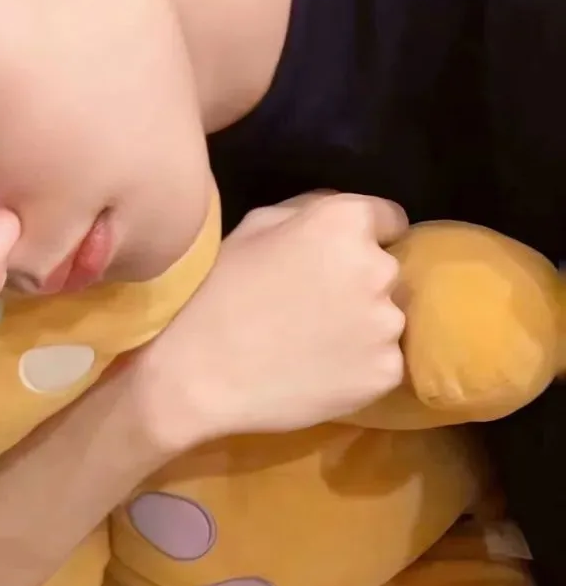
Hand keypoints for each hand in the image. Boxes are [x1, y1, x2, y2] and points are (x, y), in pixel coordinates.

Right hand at [134, 193, 408, 450]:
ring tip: (311, 341)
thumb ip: (304, 210)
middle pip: (387, 269)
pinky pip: (382, 360)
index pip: (388, 218)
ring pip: (385, 317)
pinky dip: (358, 364)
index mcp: (344, 223)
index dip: (360, 236)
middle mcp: (378, 268)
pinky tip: (317, 369)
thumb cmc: (215, 292)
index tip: (332, 257)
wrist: (197, 375)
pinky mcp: (386, 372)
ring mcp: (386, 325)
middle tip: (313, 302)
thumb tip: (334, 214)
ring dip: (361, 324)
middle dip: (359, 280)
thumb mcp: (250, 228)